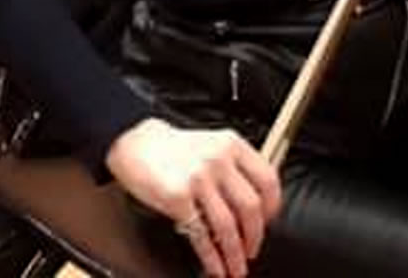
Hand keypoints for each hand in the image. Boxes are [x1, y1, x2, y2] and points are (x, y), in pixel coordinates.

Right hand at [105, 118, 281, 277]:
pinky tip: (215, 266)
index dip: (272, 208)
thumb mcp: (213, 145)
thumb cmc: (174, 148)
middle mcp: (218, 160)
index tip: (268, 223)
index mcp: (232, 145)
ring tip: (236, 268)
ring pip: (227, 226)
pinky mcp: (177, 198)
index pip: (268, 180)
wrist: (134, 142)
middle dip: (255, 236)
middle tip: (253, 250)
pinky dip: (211, 257)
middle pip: (250, 207)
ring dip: (234, 254)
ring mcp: (198, 179)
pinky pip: (200, 234)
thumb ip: (236, 167)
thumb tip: (255, 205)